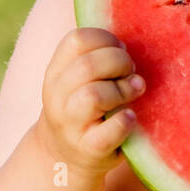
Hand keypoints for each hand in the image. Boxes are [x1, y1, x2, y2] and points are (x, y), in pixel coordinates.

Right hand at [36, 28, 144, 176]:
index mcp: (55, 72)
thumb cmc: (81, 109)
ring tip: (135, 90)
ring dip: (123, 90)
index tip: (121, 49)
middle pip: (88, 66)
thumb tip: (130, 32)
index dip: (106, 39)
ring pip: (93, 96)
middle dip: (119, 63)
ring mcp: (70, 125)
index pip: (76, 40)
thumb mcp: (75, 80)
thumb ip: (93, 57)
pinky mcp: (88, 150)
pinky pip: (108, 132)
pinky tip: (131, 117)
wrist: (63, 158)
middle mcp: (56, 97)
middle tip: (131, 71)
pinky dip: (125, 121)